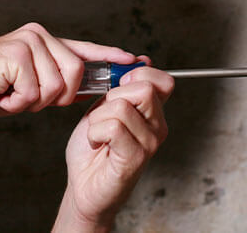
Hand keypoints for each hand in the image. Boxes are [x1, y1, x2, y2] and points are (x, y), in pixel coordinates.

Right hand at [0, 23, 136, 116]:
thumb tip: (90, 88)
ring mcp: (29, 42)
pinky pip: (36, 91)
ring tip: (12, 94)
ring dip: (34, 102)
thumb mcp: (33, 87)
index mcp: (44, 41)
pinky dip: (19, 102)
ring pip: (58, 86)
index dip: (111, 56)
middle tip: (26, 97)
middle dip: (56, 97)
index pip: (85, 48)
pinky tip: (3, 93)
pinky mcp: (18, 53)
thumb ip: (59, 84)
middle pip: (76, 74)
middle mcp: (40, 35)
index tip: (135, 60)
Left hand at [55, 64, 172, 230]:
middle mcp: (158, 128)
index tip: (117, 88)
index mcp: (154, 113)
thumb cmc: (92, 149)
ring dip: (98, 119)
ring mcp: (149, 144)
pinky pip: (113, 127)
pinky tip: (97, 144)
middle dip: (112, 97)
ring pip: (121, 106)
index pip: (163, 80)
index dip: (137, 75)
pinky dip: (95, 133)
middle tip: (103, 117)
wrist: (84, 186)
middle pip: (143, 89)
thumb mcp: (104, 108)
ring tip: (98, 135)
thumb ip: (120, 87)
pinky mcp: (135, 158)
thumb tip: (140, 60)